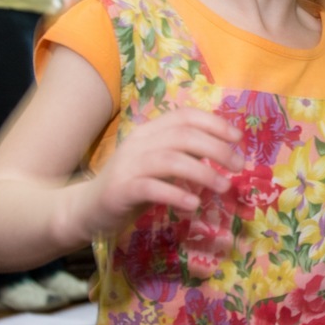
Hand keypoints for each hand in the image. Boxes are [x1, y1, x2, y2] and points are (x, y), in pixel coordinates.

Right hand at [63, 108, 243, 243]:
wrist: (86, 208)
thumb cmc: (133, 185)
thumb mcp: (161, 165)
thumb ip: (186, 154)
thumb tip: (225, 150)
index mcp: (150, 131)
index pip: (185, 116)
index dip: (214, 123)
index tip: (238, 138)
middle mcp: (139, 143)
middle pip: (184, 136)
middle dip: (218, 148)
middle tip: (238, 166)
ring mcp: (128, 166)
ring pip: (171, 160)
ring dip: (203, 172)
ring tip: (224, 186)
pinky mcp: (120, 190)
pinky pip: (152, 188)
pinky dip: (176, 194)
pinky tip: (194, 205)